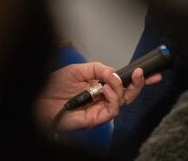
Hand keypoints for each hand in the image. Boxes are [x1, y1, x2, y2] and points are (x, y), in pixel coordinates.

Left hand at [35, 62, 161, 131]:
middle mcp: (102, 98)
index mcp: (100, 85)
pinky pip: (112, 111)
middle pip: (128, 94)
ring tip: (111, 81)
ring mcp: (99, 109)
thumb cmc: (52, 87)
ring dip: (121, 89)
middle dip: (138, 84)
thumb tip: (114, 72)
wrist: (37, 101)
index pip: (123, 83)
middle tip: (140, 74)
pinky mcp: (95, 119)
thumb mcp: (78, 69)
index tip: (150, 72)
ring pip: (123, 102)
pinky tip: (105, 90)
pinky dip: (113, 99)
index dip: (138, 79)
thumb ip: (98, 68)